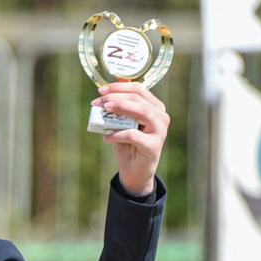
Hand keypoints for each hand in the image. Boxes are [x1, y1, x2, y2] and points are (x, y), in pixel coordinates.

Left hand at [93, 82, 168, 196]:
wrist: (135, 173)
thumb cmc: (128, 146)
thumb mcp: (121, 125)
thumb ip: (116, 113)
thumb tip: (101, 99)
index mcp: (154, 107)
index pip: (138, 89)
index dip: (119, 87)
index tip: (101, 90)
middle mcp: (161, 116)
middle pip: (138, 98)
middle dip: (115, 97)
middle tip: (99, 102)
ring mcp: (160, 131)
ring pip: (141, 111)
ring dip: (120, 107)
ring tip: (104, 111)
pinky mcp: (154, 146)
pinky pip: (134, 135)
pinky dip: (117, 134)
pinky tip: (107, 138)